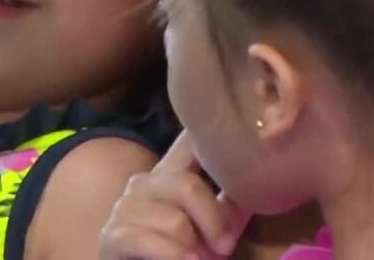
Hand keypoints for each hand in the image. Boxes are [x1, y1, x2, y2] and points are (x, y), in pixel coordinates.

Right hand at [99, 131, 251, 259]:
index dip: (207, 131)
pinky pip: (148, 241)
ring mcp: (125, 208)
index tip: (234, 126)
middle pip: (188, 186)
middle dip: (213, 220)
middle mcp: (144, 183)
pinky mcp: (113, 236)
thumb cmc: (180, 254)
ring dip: (193, 248)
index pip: (188, 142)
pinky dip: (173, 255)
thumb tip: (261, 185)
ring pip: (174, 221)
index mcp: (169, 175)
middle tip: (226, 246)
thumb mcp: (209, 230)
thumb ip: (229, 208)